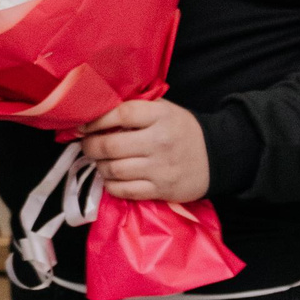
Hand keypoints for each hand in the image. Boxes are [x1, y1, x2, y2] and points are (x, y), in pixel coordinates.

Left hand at [78, 99, 210, 202]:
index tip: (83, 125)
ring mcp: (160, 168)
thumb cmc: (182, 130)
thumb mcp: (165, 110)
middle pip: (111, 145)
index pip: (121, 114)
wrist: (216, 156)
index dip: (96, 120)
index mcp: (160, 116)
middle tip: (86, 145)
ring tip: (100, 161)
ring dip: (99, 166)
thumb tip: (97, 111)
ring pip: (114, 169)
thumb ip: (136, 109)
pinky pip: (124, 191)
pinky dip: (111, 185)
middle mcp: (159, 141)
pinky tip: (111, 178)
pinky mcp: (161, 190)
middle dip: (90, 146)